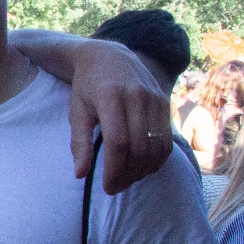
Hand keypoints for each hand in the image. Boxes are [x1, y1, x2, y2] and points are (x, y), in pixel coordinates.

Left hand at [68, 39, 172, 194]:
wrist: (110, 56)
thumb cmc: (87, 87)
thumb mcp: (76, 111)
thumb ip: (78, 142)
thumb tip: (80, 174)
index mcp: (110, 97)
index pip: (118, 142)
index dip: (114, 170)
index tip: (107, 187)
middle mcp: (137, 96)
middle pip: (139, 147)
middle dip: (128, 174)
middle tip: (115, 187)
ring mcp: (155, 99)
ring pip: (156, 146)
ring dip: (143, 170)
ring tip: (127, 180)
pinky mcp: (165, 103)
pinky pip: (167, 139)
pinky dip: (157, 159)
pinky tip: (142, 168)